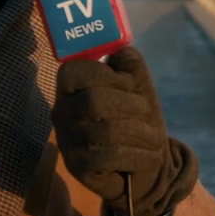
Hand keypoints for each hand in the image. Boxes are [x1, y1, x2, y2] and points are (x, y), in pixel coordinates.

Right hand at [53, 46, 198, 215]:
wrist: (145, 165)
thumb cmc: (137, 119)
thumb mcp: (137, 85)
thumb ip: (128, 62)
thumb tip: (119, 48)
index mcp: (71, 87)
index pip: (74, 71)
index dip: (106, 75)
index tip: (128, 84)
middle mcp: (62, 112)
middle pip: (95, 100)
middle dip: (132, 106)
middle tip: (147, 113)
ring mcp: (67, 141)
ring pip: (106, 130)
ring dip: (141, 132)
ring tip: (152, 138)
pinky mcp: (78, 167)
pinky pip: (110, 156)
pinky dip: (139, 154)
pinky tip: (147, 155)